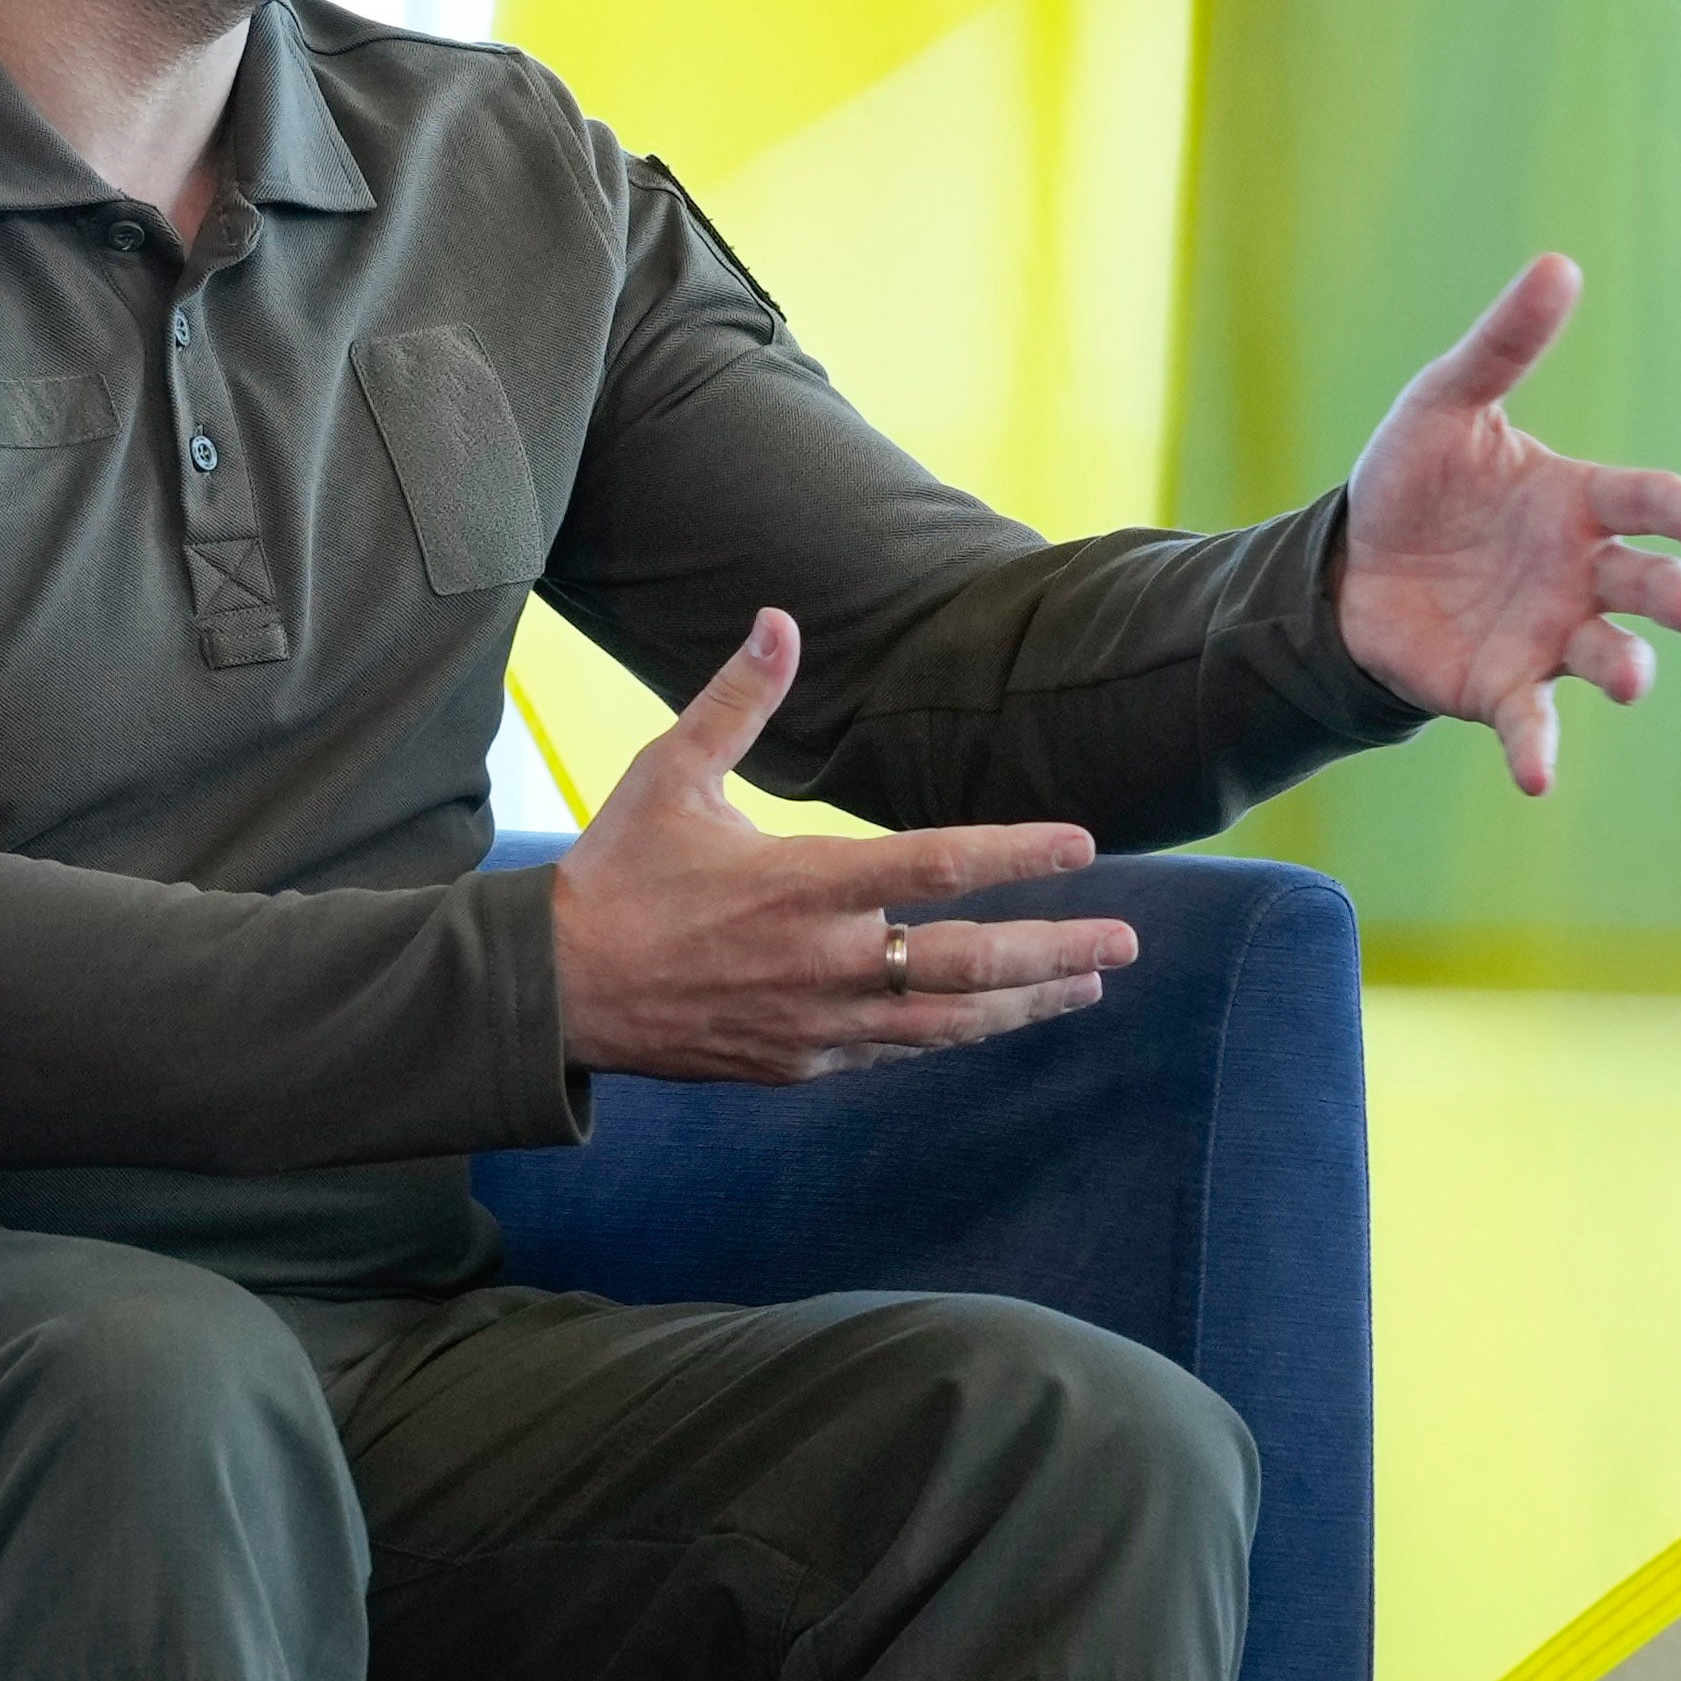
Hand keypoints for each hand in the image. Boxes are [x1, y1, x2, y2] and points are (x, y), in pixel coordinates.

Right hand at [548, 608, 1141, 1082]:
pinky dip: (955, 1035)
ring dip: (1026, 1003)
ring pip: (947, 1022)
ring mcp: (816, 1023)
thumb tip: (778, 617)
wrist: (554, 992)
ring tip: (1088, 986)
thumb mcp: (668, 774)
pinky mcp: (802, 1064)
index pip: (937, 865)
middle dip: (1056, 952)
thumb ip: (737, 700)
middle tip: (1126, 943)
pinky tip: (995, 1019)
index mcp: (801, 884)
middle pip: (968, 962)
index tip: (1083, 842)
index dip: (1018, 853)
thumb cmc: (615, 875)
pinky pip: (899, 1052)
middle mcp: (823, 960)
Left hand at [1334, 256, 1680, 794]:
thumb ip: (1503, 347)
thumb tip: (1559, 264)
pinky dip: (1541, 753)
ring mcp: (1547, 637)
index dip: (1680, 513)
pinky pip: (1534, 724)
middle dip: (1671, 597)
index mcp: (1577, 504)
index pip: (1645, 503)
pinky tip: (1538, 780)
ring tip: (1627, 678)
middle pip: (1645, 587)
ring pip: (1609, 657)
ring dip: (1627, 668)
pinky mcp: (1502, 690)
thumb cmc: (1413, 482)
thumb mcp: (1445, 404)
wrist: (1346, 568)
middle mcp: (1579, 575)